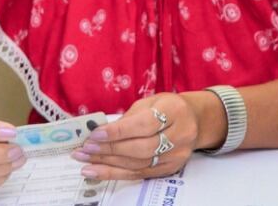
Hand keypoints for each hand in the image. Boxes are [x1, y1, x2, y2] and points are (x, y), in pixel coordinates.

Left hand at [74, 92, 204, 181]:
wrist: (192, 119)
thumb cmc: (165, 108)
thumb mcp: (149, 103)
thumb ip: (127, 119)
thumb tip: (97, 135)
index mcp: (176, 110)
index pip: (144, 124)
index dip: (118, 132)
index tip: (94, 135)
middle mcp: (182, 133)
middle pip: (141, 148)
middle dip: (109, 150)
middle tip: (85, 150)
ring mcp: (178, 154)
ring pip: (138, 163)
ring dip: (107, 164)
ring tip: (85, 161)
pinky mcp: (171, 168)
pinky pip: (139, 174)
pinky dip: (115, 174)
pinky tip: (96, 171)